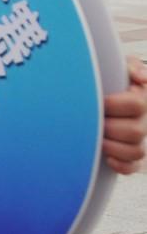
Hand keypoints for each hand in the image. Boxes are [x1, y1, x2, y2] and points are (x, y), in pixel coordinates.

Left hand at [103, 57, 146, 174]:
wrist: (91, 96)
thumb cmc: (105, 79)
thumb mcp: (118, 66)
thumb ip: (130, 67)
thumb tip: (141, 77)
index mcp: (141, 98)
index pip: (136, 105)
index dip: (114, 105)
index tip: (98, 102)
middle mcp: (144, 120)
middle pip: (136, 131)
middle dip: (110, 128)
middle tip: (94, 122)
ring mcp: (140, 140)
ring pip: (136, 151)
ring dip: (112, 147)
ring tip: (97, 138)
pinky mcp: (132, 156)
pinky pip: (132, 167)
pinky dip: (120, 165)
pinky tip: (107, 157)